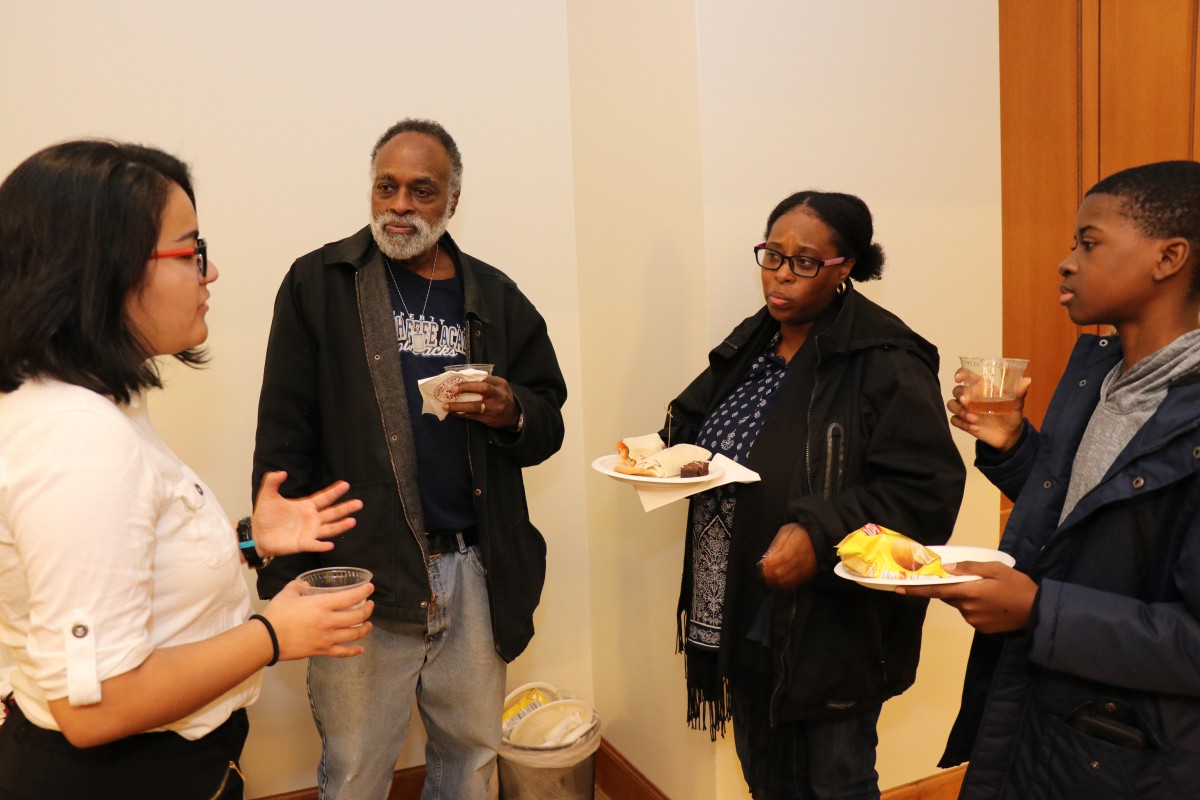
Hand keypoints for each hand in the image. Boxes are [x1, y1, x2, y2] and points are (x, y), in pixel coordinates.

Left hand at [251, 472, 362, 557]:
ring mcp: (309, 532)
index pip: (324, 498)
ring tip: (352, 521)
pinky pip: (314, 545)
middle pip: (332, 513)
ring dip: (340, 525)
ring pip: (329, 528)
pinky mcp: (302, 544)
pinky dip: (321, 545)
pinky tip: (330, 544)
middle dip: (345, 508)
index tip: (345, 484)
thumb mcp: (268, 495)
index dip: (334, 492)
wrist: (257, 534)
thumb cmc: (265, 516)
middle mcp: (311, 519)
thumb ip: (273, 481)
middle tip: (359, 503)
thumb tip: (281, 472)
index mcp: (306, 506)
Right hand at [260, 580, 373, 659]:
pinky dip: (353, 651)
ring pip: (354, 634)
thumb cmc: (277, 614)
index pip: (351, 597)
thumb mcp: (288, 592)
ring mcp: (327, 638)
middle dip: (368, 610)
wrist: (267, 639)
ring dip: (365, 628)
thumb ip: (299, 586)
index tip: (370, 588)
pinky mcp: (321, 650)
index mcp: (322, 605)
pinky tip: (360, 649)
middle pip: (358, 616)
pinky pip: (342, 652)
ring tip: (368, 624)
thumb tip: (306, 585)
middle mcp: (329, 621)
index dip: (364, 592)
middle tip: (370, 605)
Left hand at [445, 374, 520, 428]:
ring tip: (446, 406)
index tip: (457, 380)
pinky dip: (462, 414)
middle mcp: (498, 395)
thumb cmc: (502, 397)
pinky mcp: (489, 419)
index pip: (485, 378)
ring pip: (475, 406)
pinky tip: (453, 412)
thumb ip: (487, 381)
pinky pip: (472, 416)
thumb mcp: (499, 386)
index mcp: (500, 384)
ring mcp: (494, 408)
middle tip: (452, 390)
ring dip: (459, 406)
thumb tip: (465, 377)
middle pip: (483, 389)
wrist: (513, 415)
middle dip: (467, 388)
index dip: (471, 379)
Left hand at [758, 523, 817, 589]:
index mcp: (794, 547)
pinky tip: (778, 580)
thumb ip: (776, 544)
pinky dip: (784, 583)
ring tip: (768, 577)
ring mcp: (804, 569)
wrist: (817, 538)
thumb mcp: (786, 532)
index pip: (779, 559)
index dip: (768, 564)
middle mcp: (800, 560)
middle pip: (782, 572)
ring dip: (775, 580)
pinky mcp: (808, 574)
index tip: (761, 564)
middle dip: (769, 573)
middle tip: (763, 571)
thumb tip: (766, 557)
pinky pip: (794, 583)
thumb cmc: (799, 533)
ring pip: (787, 580)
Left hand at [896, 561, 1037, 632]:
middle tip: (972, 580)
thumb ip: (969, 568)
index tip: (898, 588)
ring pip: (960, 605)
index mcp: (969, 592)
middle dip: (953, 587)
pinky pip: (970, 614)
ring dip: (966, 597)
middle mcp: (967, 609)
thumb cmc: (1017, 586)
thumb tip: (945, 569)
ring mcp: (973, 621)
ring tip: (989, 592)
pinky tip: (992, 604)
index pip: (936, 590)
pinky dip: (975, 607)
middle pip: (949, 596)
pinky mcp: (981, 629)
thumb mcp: (995, 569)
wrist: (1038, 612)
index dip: (915, 590)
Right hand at [948, 371, 1031, 451]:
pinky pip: (954, 420)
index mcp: (982, 388)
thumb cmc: (1011, 416)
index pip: (967, 376)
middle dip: (960, 396)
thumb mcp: (1017, 405)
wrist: (1009, 436)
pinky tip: (975, 428)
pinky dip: (962, 424)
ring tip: (974, 419)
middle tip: (967, 403)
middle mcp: (972, 397)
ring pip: (951, 405)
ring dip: (959, 411)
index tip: (958, 379)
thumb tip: (1027, 380)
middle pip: (956, 391)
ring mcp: (966, 410)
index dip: (960, 374)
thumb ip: (1019, 394)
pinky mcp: (964, 423)